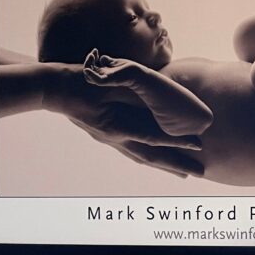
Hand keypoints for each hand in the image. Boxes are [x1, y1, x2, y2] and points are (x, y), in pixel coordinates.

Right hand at [42, 65, 203, 176]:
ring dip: (164, 165)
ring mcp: (110, 139)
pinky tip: (156, 162)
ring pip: (142, 158)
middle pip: (151, 157)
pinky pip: (131, 152)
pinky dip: (147, 159)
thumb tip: (151, 95)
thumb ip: (127, 89)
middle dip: (177, 165)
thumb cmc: (81, 80)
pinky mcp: (107, 137)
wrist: (54, 87)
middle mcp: (114, 138)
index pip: (152, 137)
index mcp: (115, 126)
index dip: (175, 142)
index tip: (197, 145)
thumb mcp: (107, 82)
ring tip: (185, 173)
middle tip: (201, 173)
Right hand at [82, 49, 144, 86]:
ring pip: (89, 77)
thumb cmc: (128, 69)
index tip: (95, 50)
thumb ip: (108, 61)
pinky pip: (97, 80)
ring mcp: (106, 78)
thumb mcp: (115, 63)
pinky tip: (88, 69)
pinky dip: (91, 75)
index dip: (90, 59)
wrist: (138, 74)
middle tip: (93, 52)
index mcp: (103, 73)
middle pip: (88, 72)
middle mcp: (103, 76)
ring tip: (92, 56)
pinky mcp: (110, 80)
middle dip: (88, 60)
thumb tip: (101, 58)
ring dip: (87, 65)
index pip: (90, 68)